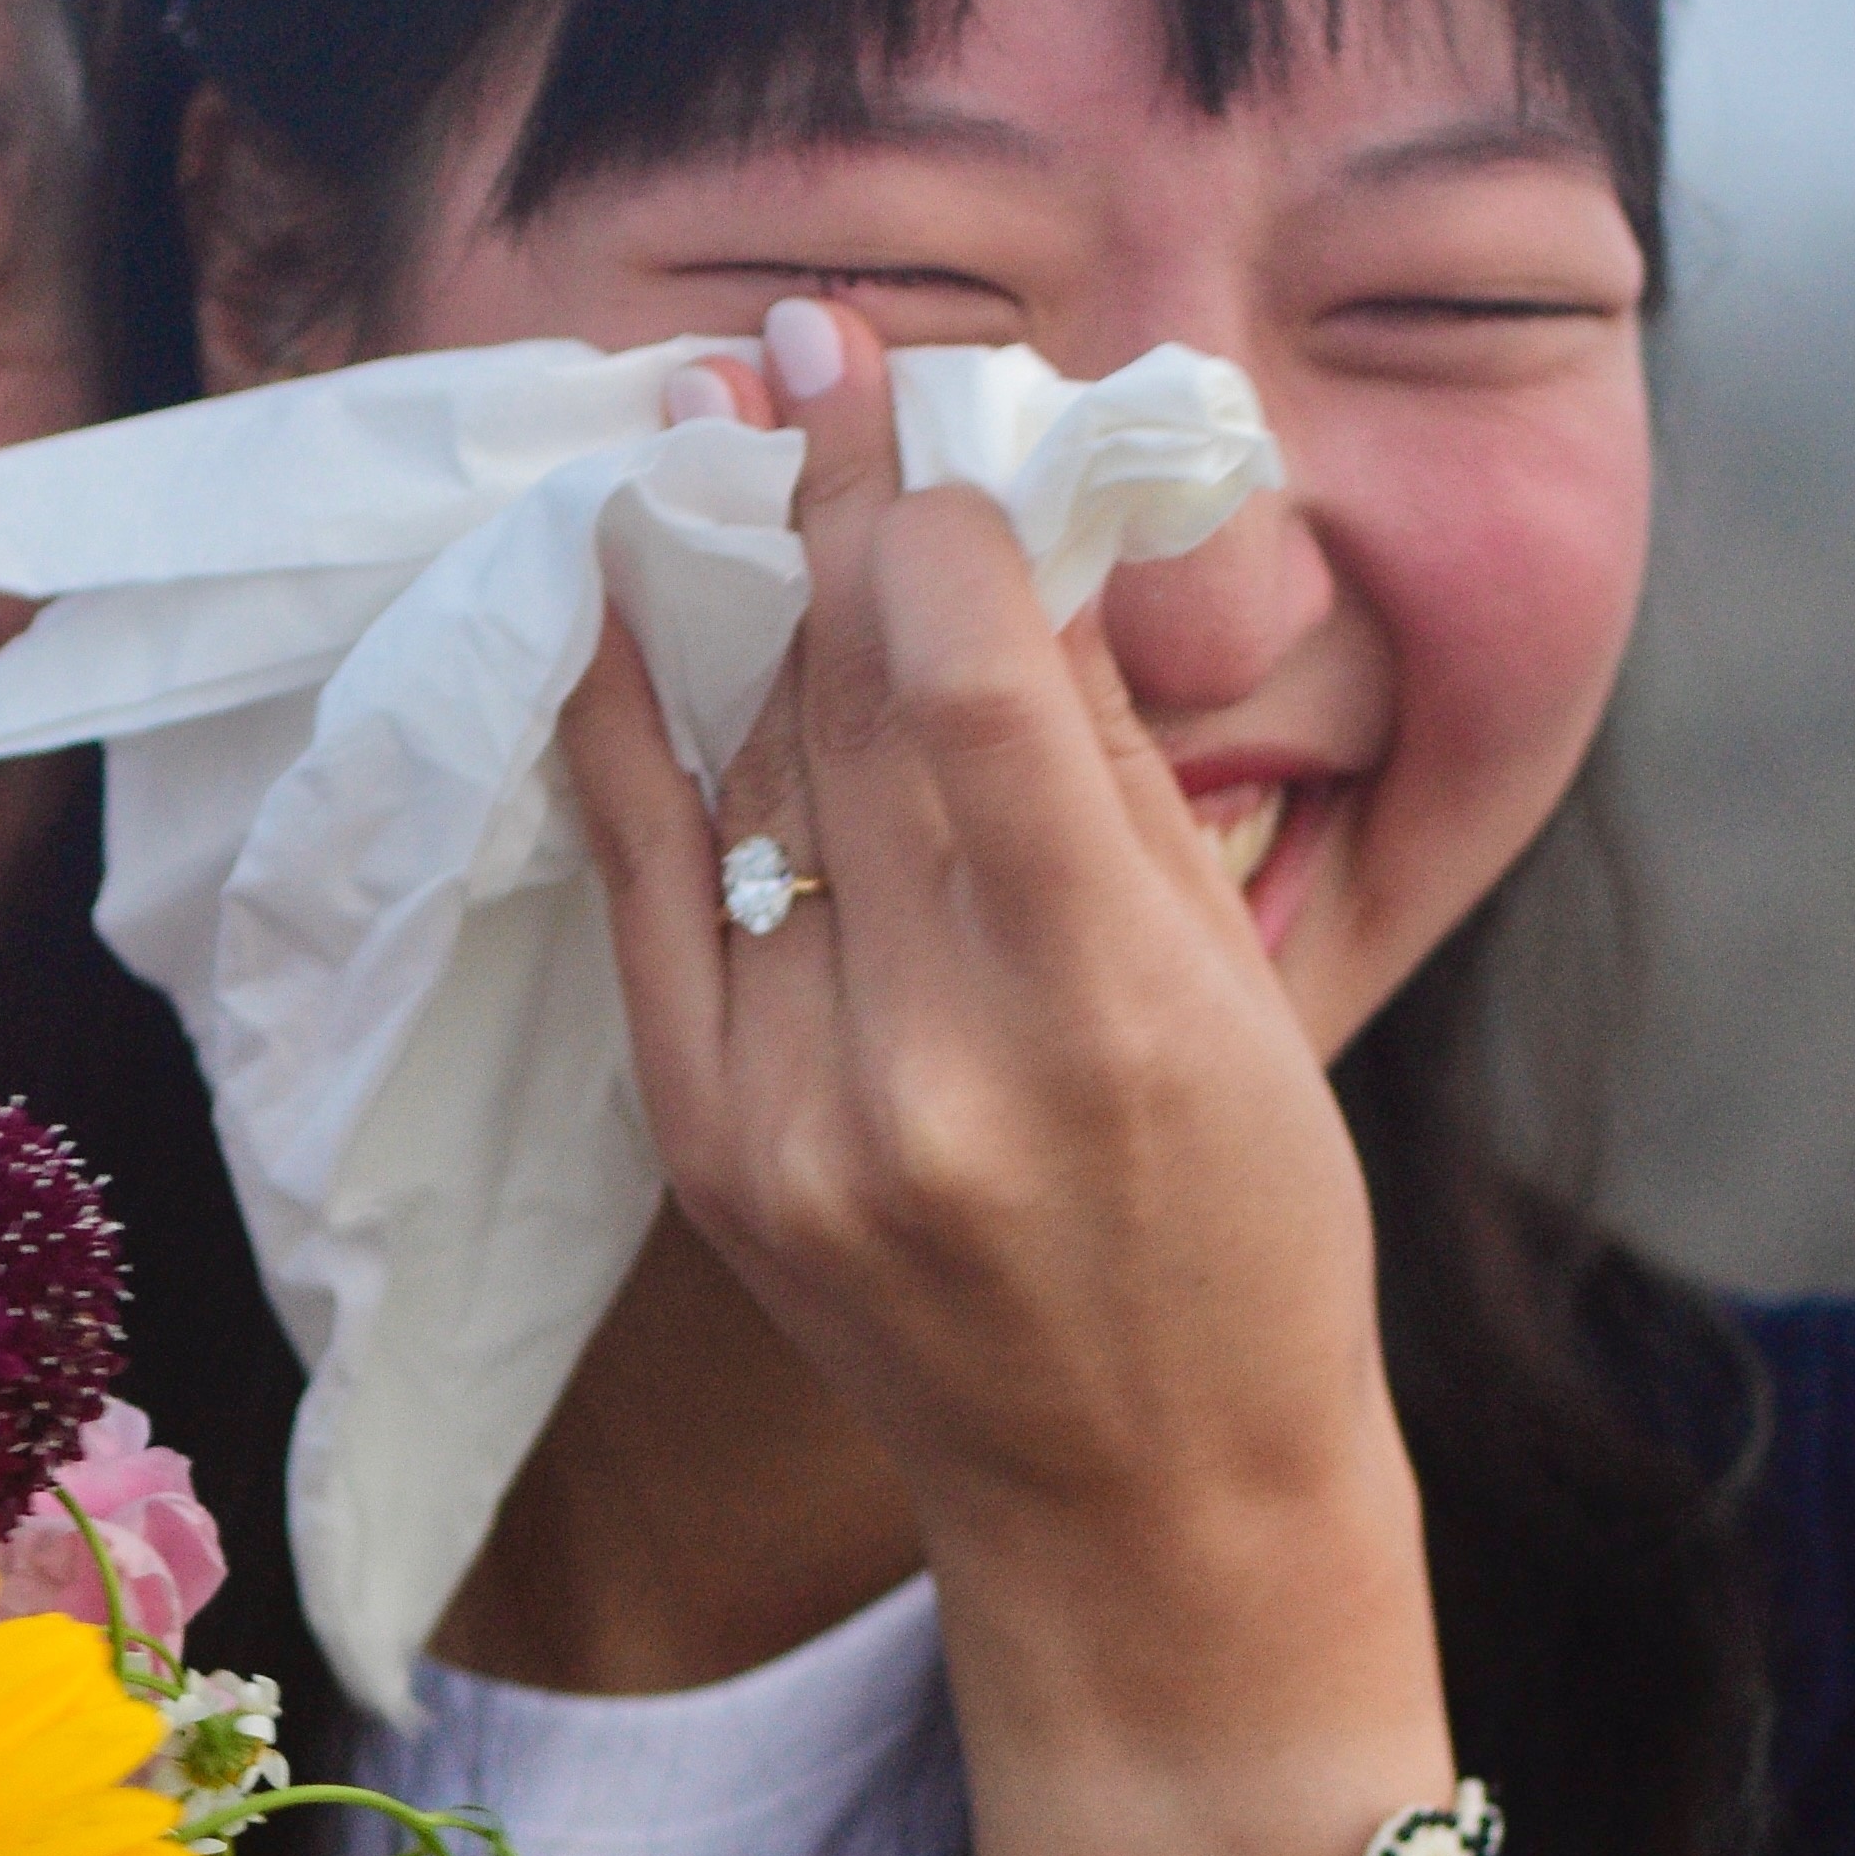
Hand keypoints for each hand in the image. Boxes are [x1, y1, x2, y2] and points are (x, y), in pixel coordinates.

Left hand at [555, 302, 1452, 1855]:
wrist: (1141, 1505)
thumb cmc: (1244, 1240)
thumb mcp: (1241, 989)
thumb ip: (1103, 761)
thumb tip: (1001, 527)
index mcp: (1103, 1015)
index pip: (968, 687)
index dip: (910, 503)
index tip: (877, 366)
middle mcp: (928, 1069)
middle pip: (846, 720)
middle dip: (822, 517)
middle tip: (795, 351)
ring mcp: (791, 1125)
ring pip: (750, 795)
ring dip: (741, 609)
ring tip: (722, 448)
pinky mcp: (706, 1158)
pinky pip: (650, 903)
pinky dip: (630, 747)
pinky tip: (610, 617)